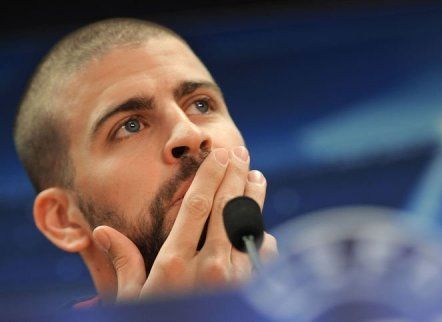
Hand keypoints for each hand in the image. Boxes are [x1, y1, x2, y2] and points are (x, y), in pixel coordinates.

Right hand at [93, 147, 277, 301]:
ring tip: (256, 177)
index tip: (220, 154)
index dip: (211, 175)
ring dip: (255, 197)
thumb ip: (124, 263)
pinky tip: (260, 226)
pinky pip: (265, 251)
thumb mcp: (134, 298)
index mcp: (175, 263)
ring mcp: (235, 277)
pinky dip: (264, 236)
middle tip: (242, 154)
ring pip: (249, 224)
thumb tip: (102, 231)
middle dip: (236, 175)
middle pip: (227, 207)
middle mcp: (208, 265)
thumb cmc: (160, 320)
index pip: (197, 205)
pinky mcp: (254, 288)